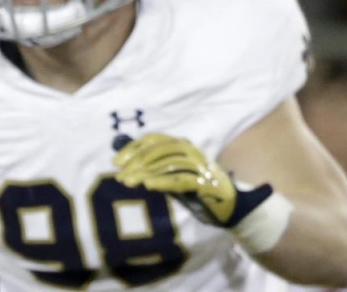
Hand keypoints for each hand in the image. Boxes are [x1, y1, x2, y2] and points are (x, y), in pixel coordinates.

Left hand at [112, 133, 271, 227]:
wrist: (230, 207)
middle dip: (136, 163)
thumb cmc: (195, 187)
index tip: (116, 161)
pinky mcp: (208, 184)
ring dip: (145, 173)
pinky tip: (149, 186)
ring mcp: (202, 167)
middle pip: (159, 151)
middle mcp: (192, 151)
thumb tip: (119, 146)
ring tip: (128, 182)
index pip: (154, 139)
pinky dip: (164, 182)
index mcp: (183, 145)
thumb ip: (149, 162)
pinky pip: (182, 180)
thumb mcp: (170, 173)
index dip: (133, 148)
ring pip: (168, 165)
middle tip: (119, 176)